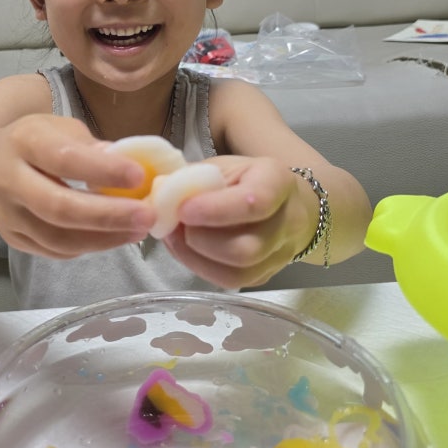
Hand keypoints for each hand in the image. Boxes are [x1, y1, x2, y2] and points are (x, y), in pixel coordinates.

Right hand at [0, 114, 155, 257]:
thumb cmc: (37, 142)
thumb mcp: (61, 128)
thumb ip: (91, 146)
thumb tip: (129, 165)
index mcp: (24, 142)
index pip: (64, 159)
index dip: (103, 170)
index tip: (140, 176)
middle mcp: (8, 179)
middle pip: (59, 207)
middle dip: (108, 215)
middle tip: (147, 216)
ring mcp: (7, 215)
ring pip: (58, 238)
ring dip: (104, 238)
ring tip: (138, 231)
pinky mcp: (13, 239)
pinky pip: (55, 251)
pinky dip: (89, 246)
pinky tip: (114, 237)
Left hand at [162, 156, 314, 288]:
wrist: (287, 203)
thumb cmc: (247, 179)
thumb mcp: (224, 166)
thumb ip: (194, 179)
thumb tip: (160, 196)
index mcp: (276, 181)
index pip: (254, 202)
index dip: (215, 211)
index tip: (183, 210)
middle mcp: (287, 221)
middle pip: (246, 249)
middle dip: (201, 241)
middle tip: (176, 225)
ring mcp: (279, 254)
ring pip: (238, 274)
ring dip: (196, 257)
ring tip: (175, 237)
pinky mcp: (265, 275)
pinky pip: (230, 282)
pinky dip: (200, 267)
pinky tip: (185, 249)